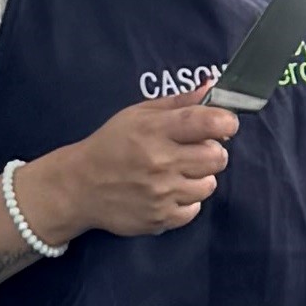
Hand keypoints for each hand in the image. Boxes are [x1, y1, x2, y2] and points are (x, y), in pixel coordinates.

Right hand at [39, 91, 242, 240]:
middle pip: (217, 157)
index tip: (224, 124)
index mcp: (155, 130)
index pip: (209, 123)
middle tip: (195, 151)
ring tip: (178, 172)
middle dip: (213, 151)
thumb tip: (211, 87)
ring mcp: (161, 193)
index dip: (226, 122)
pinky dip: (187, 201)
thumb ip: (178, 103)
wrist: (79, 186)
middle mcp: (160, 162)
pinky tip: (169, 192)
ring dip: (199, 177)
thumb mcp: (138, 114)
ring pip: (209, 184)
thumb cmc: (111, 144)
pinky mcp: (160, 218)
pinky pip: (194, 209)